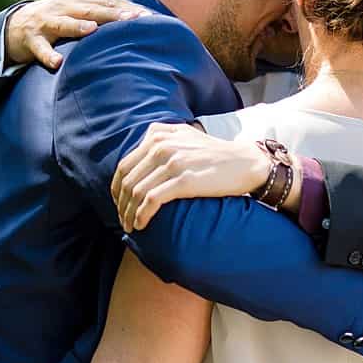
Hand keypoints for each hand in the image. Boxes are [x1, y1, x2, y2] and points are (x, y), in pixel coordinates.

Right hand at [5, 0, 141, 72]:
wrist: (14, 27)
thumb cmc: (56, 19)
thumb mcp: (78, 9)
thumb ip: (102, 5)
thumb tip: (131, 7)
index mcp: (79, 0)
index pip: (107, 2)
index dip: (127, 8)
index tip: (149, 16)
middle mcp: (64, 7)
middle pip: (91, 9)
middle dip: (112, 14)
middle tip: (133, 19)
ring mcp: (47, 22)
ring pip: (64, 23)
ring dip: (78, 26)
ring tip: (93, 30)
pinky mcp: (31, 39)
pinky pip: (40, 48)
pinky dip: (48, 55)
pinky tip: (57, 62)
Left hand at [112, 122, 272, 231]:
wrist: (245, 163)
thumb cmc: (216, 155)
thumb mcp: (185, 135)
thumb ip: (162, 138)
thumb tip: (140, 153)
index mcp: (158, 135)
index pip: (125, 164)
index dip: (117, 188)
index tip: (119, 203)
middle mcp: (162, 146)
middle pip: (128, 180)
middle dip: (120, 204)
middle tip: (122, 220)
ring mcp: (172, 162)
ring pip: (137, 192)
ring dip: (129, 213)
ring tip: (129, 227)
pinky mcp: (183, 180)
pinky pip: (152, 200)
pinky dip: (142, 215)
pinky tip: (141, 224)